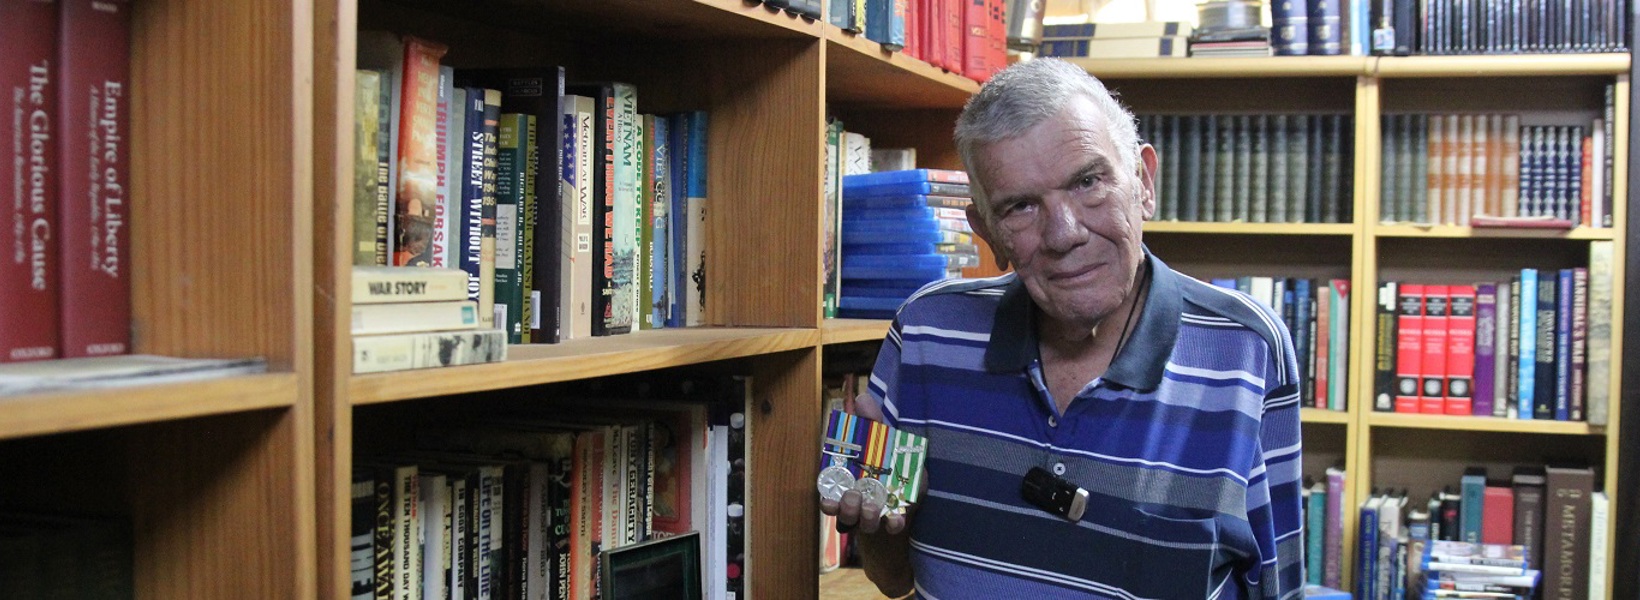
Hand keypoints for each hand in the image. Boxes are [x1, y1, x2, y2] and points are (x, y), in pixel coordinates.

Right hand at [819, 390, 913, 533]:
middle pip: (845, 513)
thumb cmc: (890, 457)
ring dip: (866, 518)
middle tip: (852, 497)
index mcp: (848, 483)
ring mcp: (877, 513)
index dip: (827, 501)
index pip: (831, 496)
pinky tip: (895, 519)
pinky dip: (893, 525)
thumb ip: (873, 422)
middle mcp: (858, 502)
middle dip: (846, 509)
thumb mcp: (883, 438)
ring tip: (872, 507)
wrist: (917, 476)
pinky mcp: (896, 518)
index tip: (828, 500)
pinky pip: (891, 528)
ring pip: (864, 524)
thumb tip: (862, 397)